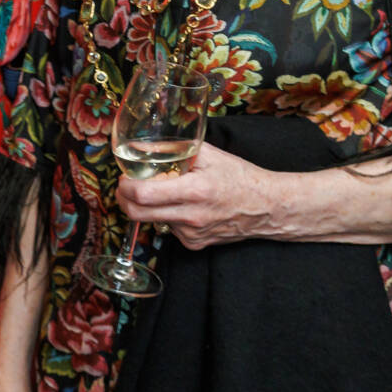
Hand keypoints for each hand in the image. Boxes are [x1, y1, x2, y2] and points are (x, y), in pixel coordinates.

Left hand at [116, 143, 284, 247]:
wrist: (267, 208)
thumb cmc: (239, 177)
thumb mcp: (208, 155)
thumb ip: (172, 149)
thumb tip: (139, 146)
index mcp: (194, 191)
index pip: (143, 195)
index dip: (126, 186)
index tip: (125, 177)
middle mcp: (191, 217)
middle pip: (137, 214)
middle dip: (124, 199)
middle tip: (126, 187)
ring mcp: (192, 234)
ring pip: (152, 220)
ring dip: (148, 207)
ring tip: (163, 192)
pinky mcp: (194, 245)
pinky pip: (169, 229)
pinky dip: (167, 216)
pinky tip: (183, 206)